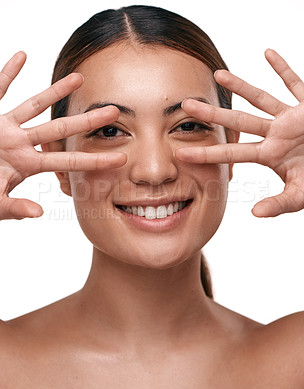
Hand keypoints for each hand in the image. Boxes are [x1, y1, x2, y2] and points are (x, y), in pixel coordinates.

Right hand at [0, 52, 125, 219]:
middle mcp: (20, 143)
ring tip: (80, 77)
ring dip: (55, 91)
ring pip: (34, 105)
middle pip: (60, 129)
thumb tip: (38, 212)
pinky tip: (22, 55)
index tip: (121, 158)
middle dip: (87, 121)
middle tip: (115, 111)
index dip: (94, 160)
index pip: (68, 162)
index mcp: (27, 164)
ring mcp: (3, 127)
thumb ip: (15, 207)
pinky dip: (8, 73)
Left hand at [175, 49, 303, 217]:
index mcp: (269, 154)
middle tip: (185, 105)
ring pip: (261, 99)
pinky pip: (295, 84)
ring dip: (241, 86)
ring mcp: (290, 118)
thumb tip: (255, 214)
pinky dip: (284, 69)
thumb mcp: (299, 195)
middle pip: (238, 121)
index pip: (232, 153)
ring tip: (217, 75)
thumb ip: (278, 204)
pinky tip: (268, 53)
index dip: (206, 153)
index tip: (180, 152)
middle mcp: (275, 134)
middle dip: (212, 115)